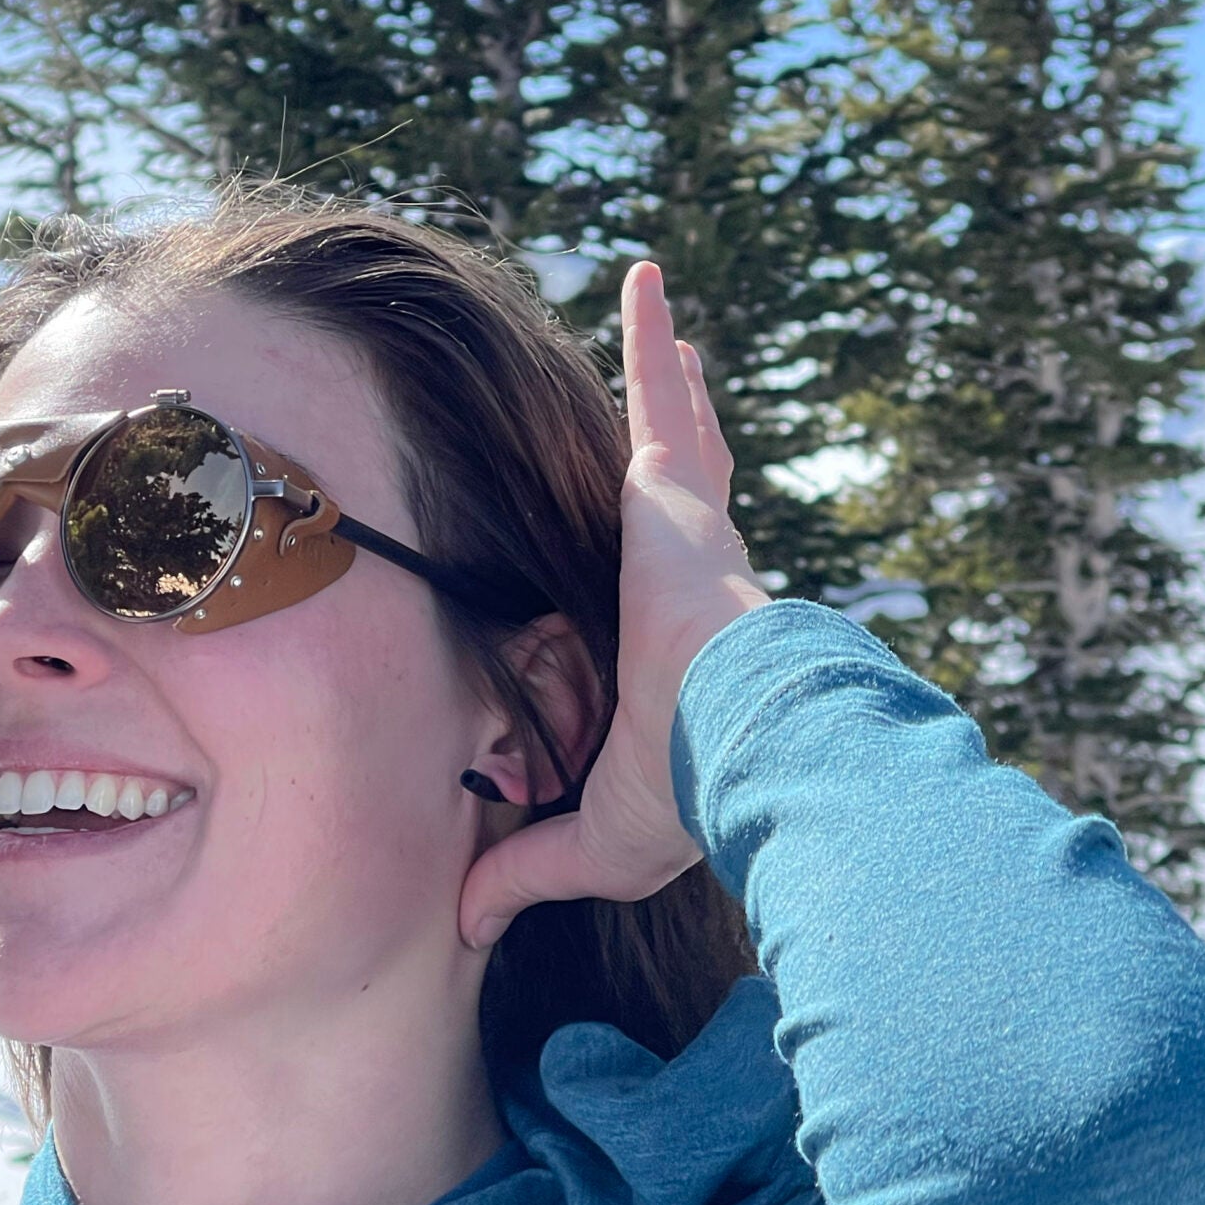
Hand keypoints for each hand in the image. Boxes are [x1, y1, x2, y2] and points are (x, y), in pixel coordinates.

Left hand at [459, 263, 768, 949]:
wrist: (741, 731)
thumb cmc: (689, 789)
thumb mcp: (597, 842)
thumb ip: (529, 869)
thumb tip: (464, 926)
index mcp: (675, 651)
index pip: (654, 606)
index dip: (643, 583)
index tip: (633, 568)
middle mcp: (687, 578)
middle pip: (670, 504)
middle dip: (671, 457)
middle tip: (664, 408)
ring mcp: (684, 529)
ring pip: (671, 439)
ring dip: (663, 384)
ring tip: (658, 321)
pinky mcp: (675, 491)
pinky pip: (658, 396)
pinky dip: (653, 339)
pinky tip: (644, 278)